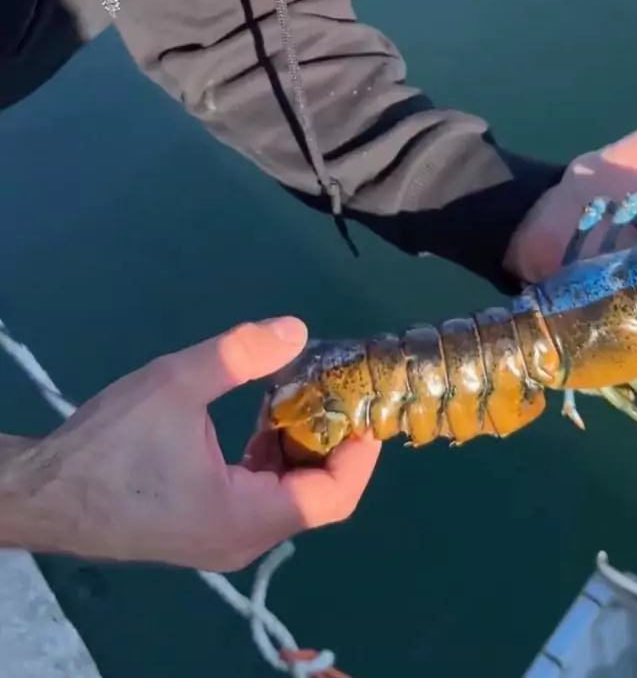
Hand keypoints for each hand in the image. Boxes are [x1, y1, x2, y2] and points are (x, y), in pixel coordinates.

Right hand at [16, 318, 380, 571]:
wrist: (41, 495)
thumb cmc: (107, 447)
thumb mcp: (175, 385)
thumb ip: (239, 355)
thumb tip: (298, 329)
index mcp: (246, 517)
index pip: (334, 497)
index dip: (360, 453)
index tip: (365, 406)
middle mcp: (245, 537)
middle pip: (317, 494)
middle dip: (333, 441)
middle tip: (335, 389)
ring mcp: (225, 536)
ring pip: (290, 494)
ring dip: (302, 445)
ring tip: (299, 394)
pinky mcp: (207, 525)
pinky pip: (262, 494)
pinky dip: (272, 456)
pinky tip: (261, 417)